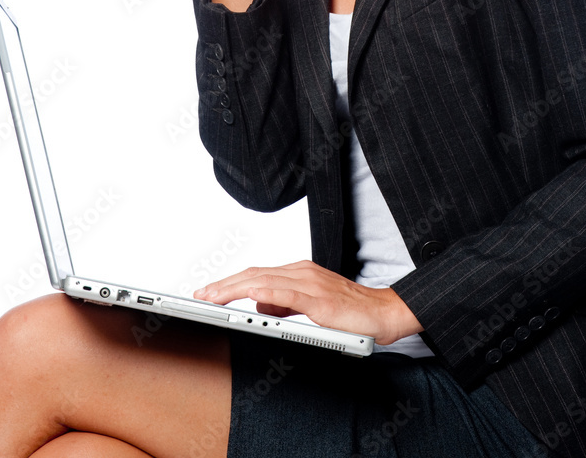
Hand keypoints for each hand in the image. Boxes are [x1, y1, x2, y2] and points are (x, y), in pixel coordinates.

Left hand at [193, 259, 422, 344]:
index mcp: (298, 273)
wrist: (384, 313)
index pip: (256, 274)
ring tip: (214, 297)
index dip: (229, 282)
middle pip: (254, 274)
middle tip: (200, 295)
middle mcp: (302, 272)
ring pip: (265, 280)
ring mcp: (311, 283)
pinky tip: (250, 295)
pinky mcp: (321, 299)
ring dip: (235, 287)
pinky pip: (288, 294)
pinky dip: (266, 292)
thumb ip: (285, 303)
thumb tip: (259, 302)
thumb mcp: (310, 306)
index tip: (208, 291)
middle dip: (224, 285)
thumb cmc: (351, 311)